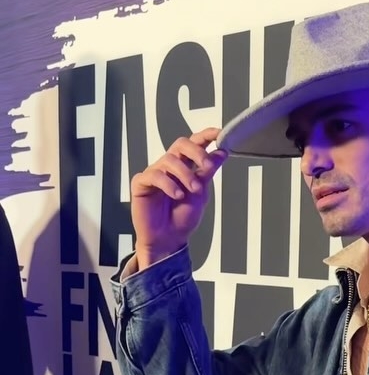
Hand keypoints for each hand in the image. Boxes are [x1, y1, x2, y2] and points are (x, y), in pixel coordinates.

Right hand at [131, 128, 226, 268]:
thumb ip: (208, 172)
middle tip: (206, 166)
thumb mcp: (201, 193)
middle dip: (196, 152)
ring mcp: (155, 173)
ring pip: (169, 160)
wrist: (169, 240)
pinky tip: (177, 195)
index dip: (206, 136)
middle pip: (180, 144)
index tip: (219, 133)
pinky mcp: (141, 183)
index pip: (194, 144)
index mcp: (185, 166)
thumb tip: (222, 152)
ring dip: (185, 174)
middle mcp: (170, 166)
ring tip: (193, 190)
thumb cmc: (182, 218)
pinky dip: (169, 184)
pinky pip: (154, 175)